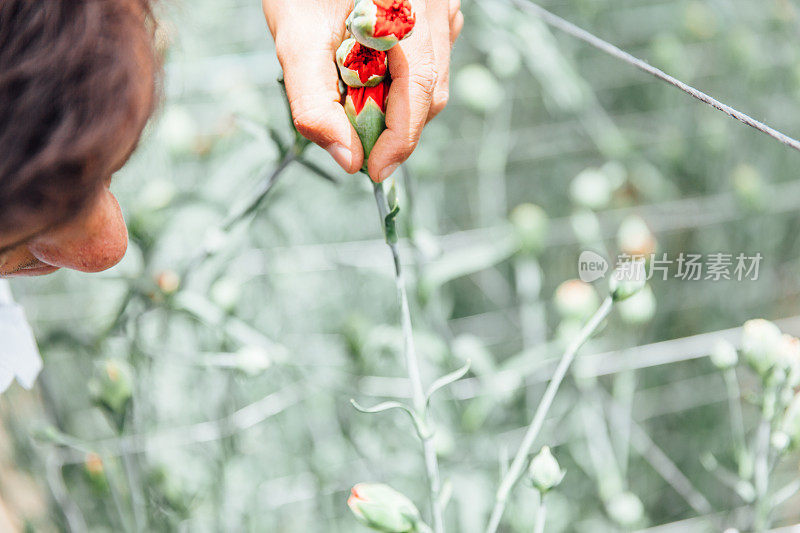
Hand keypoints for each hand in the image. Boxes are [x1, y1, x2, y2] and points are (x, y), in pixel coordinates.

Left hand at [262, 0, 463, 180]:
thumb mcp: (296, 41)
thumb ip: (315, 103)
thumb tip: (346, 159)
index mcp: (405, 8)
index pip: (420, 89)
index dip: (401, 140)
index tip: (373, 170)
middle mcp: (434, 2)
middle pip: (431, 88)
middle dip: (395, 124)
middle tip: (355, 140)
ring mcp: (440, 3)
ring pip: (433, 76)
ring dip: (397, 101)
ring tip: (355, 93)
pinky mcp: (435, 8)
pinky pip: (432, 56)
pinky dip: (403, 79)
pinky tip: (373, 70)